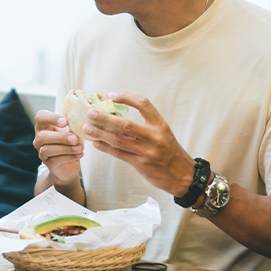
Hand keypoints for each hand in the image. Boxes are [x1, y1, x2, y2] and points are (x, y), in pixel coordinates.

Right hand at [33, 110, 83, 186]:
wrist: (69, 164)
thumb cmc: (71, 141)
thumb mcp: (74, 129)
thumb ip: (76, 121)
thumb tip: (87, 109)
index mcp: (44, 125)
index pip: (40, 117)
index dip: (52, 118)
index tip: (66, 121)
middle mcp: (39, 138)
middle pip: (43, 136)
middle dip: (60, 137)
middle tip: (75, 138)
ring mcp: (42, 151)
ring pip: (48, 149)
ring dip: (66, 148)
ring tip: (80, 148)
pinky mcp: (48, 163)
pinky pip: (55, 160)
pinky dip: (69, 156)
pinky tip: (80, 154)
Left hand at [79, 93, 197, 196]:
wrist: (183, 176)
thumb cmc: (170, 153)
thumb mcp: (163, 134)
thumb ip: (145, 127)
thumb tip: (118, 118)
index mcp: (160, 125)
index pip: (143, 104)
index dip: (126, 97)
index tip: (112, 95)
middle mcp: (154, 136)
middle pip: (125, 123)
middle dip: (105, 117)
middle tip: (90, 112)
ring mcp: (147, 151)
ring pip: (119, 140)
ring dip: (101, 133)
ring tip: (87, 127)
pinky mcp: (141, 164)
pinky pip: (119, 154)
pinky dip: (106, 148)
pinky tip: (96, 143)